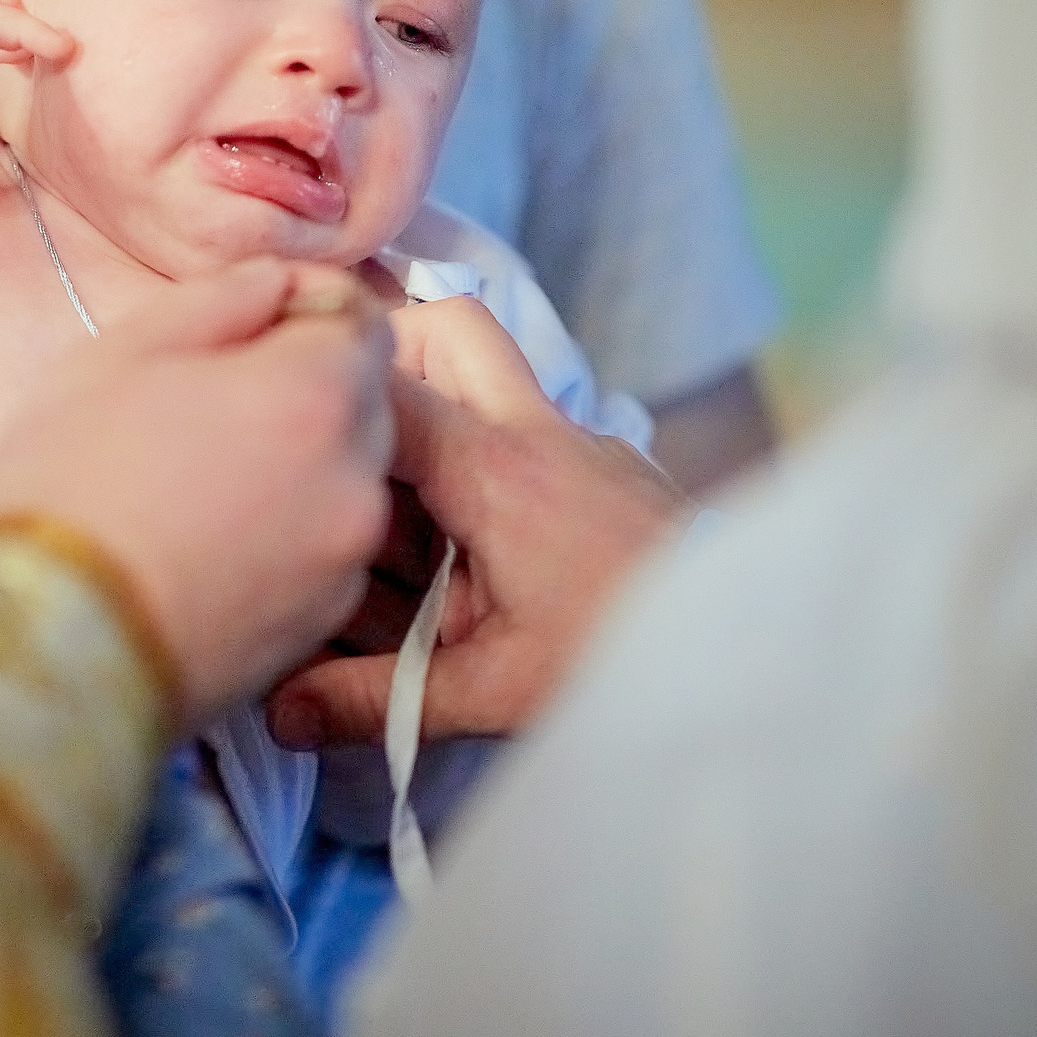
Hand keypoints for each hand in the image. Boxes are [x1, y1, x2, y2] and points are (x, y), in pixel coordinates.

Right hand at [0, 261, 395, 725]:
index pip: (363, 316)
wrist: (47, 644)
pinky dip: (285, 536)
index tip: (255, 322)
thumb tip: (276, 285)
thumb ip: (222, 297)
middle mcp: (355, 477)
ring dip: (295, 465)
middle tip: (211, 405)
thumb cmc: (69, 486)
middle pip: (361, 401)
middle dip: (303, 389)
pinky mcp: (319, 625)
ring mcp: (344, 560)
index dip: (309, 306)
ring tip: (200, 482)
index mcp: (316, 393)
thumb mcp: (122, 351)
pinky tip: (208, 544)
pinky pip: (322, 552)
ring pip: (343, 480)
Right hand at [264, 297, 689, 747]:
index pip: (384, 387)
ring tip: (394, 494)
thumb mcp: (490, 690)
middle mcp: (538, 432)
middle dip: (386, 354)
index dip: (323, 394)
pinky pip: (529, 424)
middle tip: (348, 434)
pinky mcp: (610, 468)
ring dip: (435, 401)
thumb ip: (374, 699)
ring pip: (491, 365)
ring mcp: (581, 442)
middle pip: (449, 323)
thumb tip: (273, 713)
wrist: (763, 653)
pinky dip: (483, 451)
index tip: (281, 431)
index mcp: (495, 471)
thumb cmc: (626, 661)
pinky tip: (466, 537)